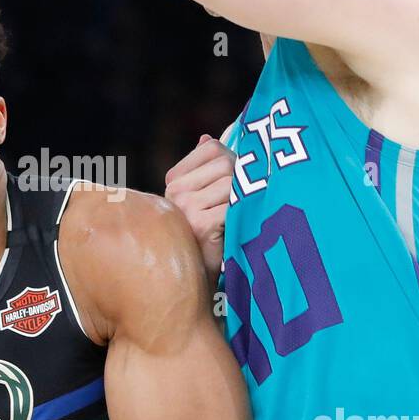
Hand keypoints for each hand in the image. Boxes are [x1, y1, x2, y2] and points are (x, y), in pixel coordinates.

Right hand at [164, 134, 234, 281]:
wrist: (196, 282)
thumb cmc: (204, 240)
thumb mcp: (203, 200)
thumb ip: (205, 169)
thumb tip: (207, 137)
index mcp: (174, 180)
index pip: (211, 148)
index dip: (232, 161)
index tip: (234, 185)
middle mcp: (174, 191)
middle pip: (225, 162)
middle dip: (241, 179)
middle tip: (244, 202)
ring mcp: (185, 207)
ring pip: (231, 182)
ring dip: (242, 199)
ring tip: (239, 217)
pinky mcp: (200, 224)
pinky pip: (233, 206)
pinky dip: (242, 216)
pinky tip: (237, 229)